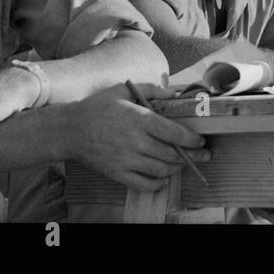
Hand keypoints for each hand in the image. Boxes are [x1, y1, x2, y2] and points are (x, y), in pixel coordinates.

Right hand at [67, 83, 208, 191]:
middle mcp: (136, 141)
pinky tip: (163, 177)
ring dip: (177, 168)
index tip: (201, 141)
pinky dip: (158, 183)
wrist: (71, 129)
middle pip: (172, 154)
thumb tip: (175, 94)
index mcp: (140, 119)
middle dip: (192, 156)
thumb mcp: (124, 90)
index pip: (175, 133)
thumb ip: (152, 89)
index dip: (193, 140)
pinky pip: (144, 184)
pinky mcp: (118, 173)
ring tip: (183, 163)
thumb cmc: (98, 106)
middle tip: (203, 155)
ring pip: (161, 170)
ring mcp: (127, 160)